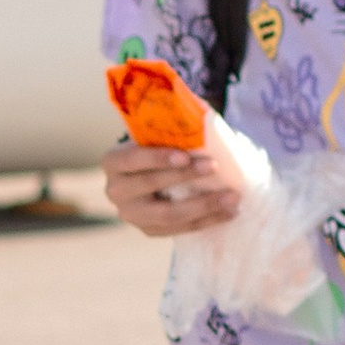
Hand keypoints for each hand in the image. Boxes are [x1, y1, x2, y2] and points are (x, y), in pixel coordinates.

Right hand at [103, 131, 251, 236]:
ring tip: (231, 197)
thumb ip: (175, 125)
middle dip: (184, 177)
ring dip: (202, 206)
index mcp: (113, 161)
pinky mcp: (149, 230)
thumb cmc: (159, 145)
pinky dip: (206, 221)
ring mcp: (131, 215)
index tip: (186, 156)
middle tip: (214, 167)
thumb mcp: (159, 132)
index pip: (132, 159)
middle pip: (150, 186)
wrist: (152, 171)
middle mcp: (115, 191)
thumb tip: (205, 113)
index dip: (158, 159)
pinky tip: (229, 212)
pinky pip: (179, 229)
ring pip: (167, 215)